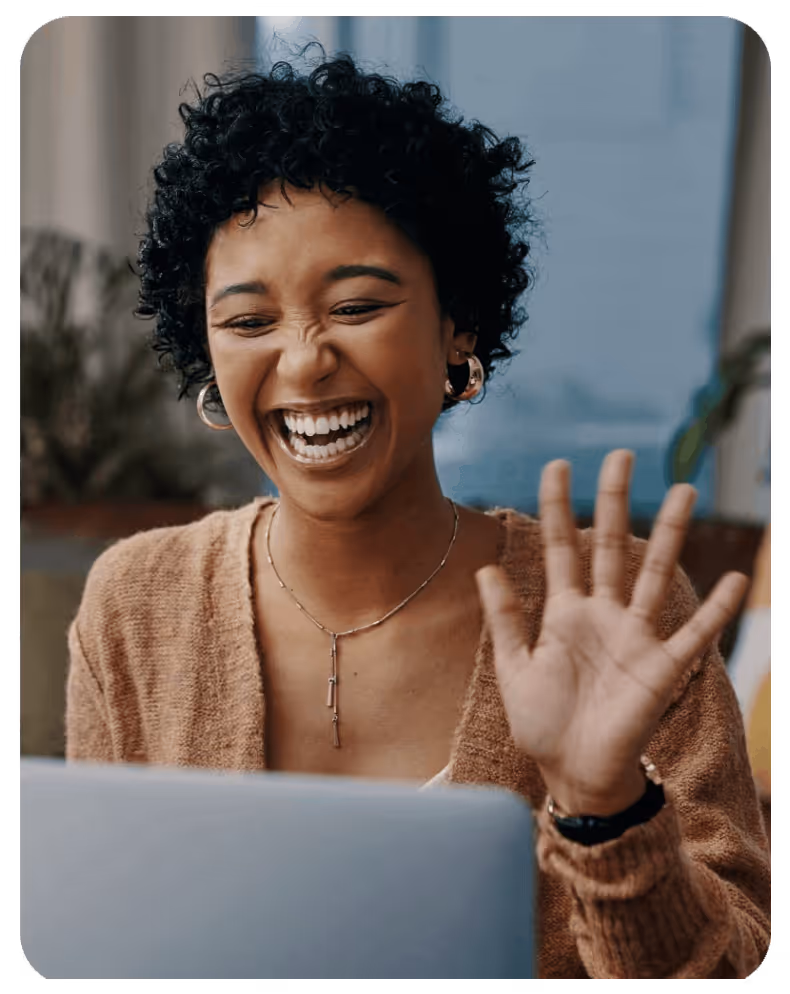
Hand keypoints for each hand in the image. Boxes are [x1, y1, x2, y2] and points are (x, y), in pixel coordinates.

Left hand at [476, 450, 748, 816]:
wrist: (573, 774)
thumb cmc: (542, 723)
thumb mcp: (514, 668)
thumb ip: (504, 619)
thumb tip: (484, 568)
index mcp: (564, 613)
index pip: (562, 547)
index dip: (559, 507)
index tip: (557, 465)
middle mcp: (603, 615)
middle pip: (611, 546)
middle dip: (615, 502)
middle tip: (621, 456)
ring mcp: (635, 638)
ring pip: (654, 575)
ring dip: (669, 534)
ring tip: (683, 491)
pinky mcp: (661, 669)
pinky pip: (693, 634)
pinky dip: (714, 610)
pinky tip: (733, 578)